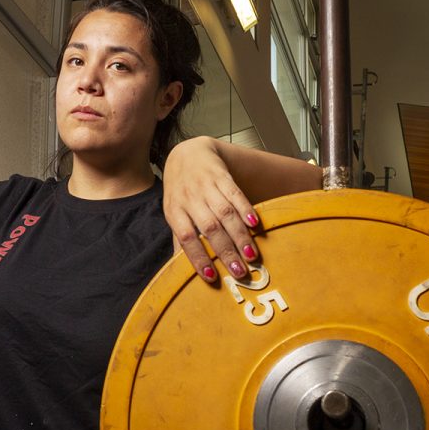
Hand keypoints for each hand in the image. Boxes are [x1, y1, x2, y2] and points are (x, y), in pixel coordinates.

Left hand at [162, 136, 258, 282]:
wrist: (187, 153)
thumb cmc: (181, 189)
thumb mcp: (173, 213)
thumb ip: (179, 238)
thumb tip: (178, 269)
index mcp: (174, 211)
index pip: (186, 237)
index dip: (197, 257)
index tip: (211, 276)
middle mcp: (190, 199)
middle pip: (209, 228)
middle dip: (225, 251)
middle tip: (240, 271)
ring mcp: (206, 186)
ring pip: (225, 213)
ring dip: (239, 235)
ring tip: (251, 255)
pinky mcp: (222, 176)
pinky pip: (235, 193)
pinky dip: (245, 208)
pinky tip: (255, 223)